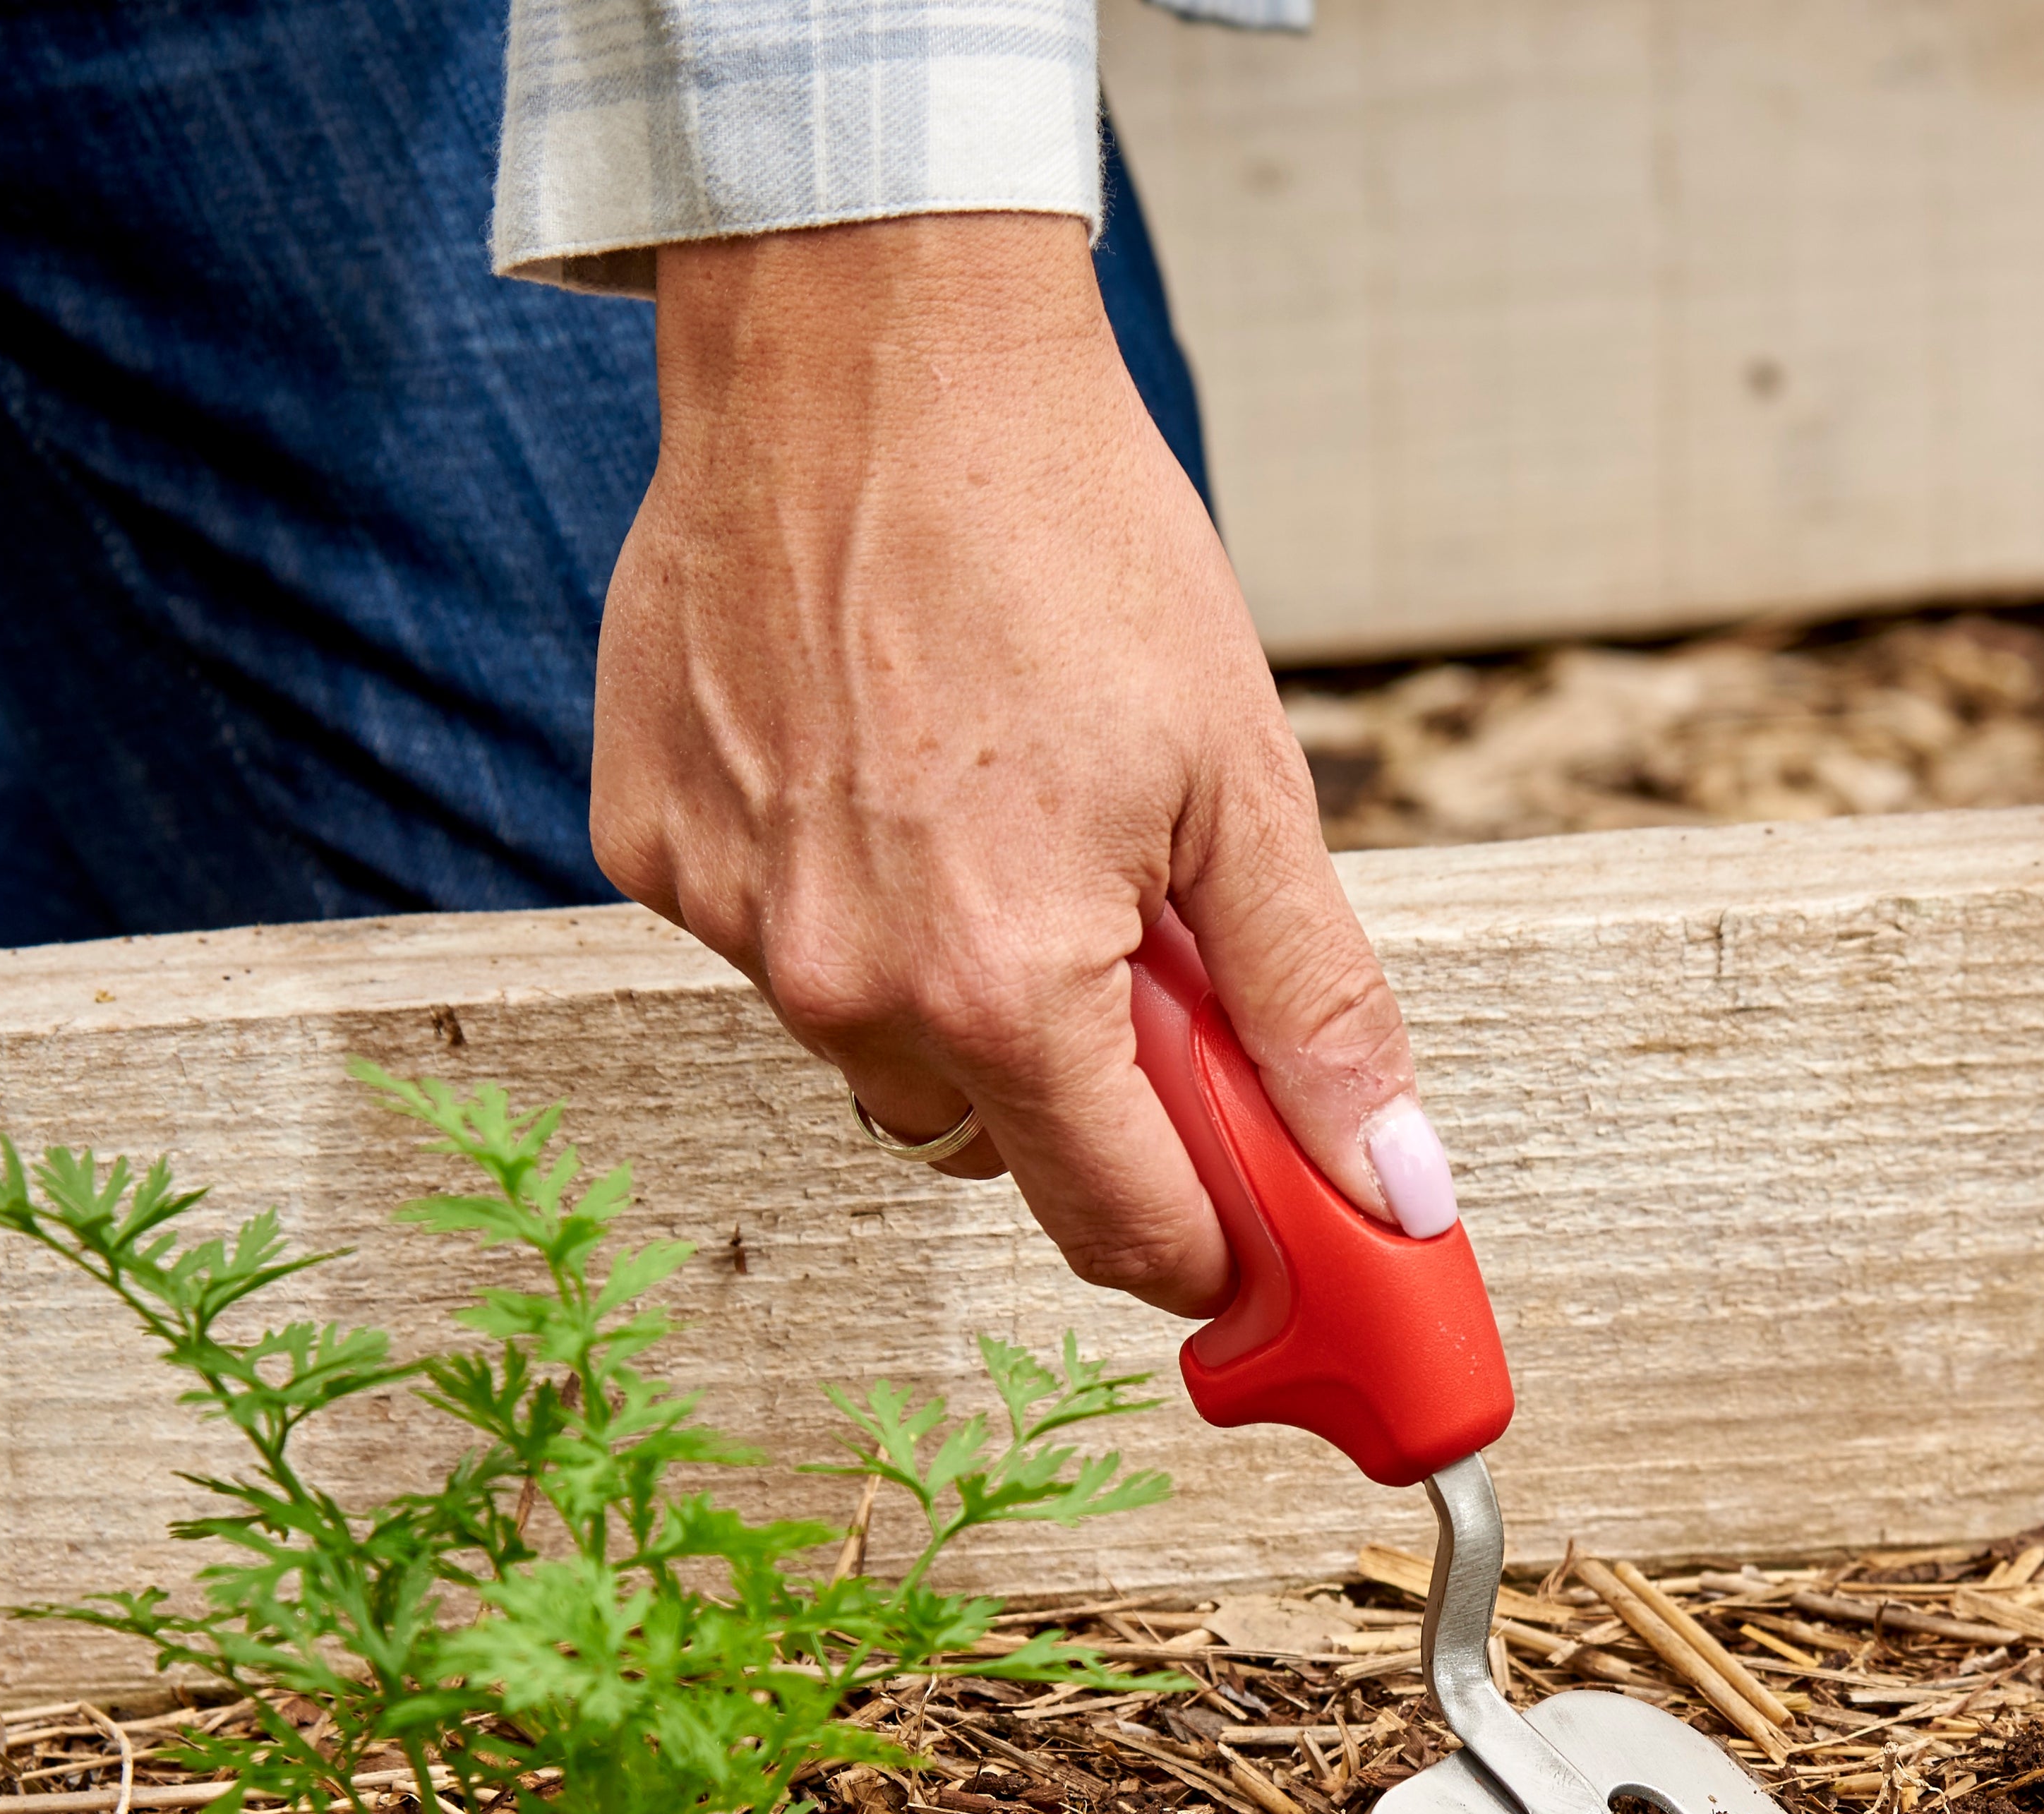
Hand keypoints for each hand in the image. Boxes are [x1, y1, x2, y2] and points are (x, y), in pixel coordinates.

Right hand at [593, 215, 1451, 1317]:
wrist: (871, 342)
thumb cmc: (1067, 536)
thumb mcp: (1242, 782)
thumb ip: (1314, 1007)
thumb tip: (1393, 1186)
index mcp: (1003, 989)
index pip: (1115, 1224)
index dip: (1205, 1240)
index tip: (1253, 1220)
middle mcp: (843, 983)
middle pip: (991, 1144)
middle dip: (1079, 1082)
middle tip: (1135, 937)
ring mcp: (729, 913)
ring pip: (878, 1043)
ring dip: (953, 984)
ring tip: (1001, 810)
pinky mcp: (650, 838)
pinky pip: (773, 934)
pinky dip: (843, 886)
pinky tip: (880, 757)